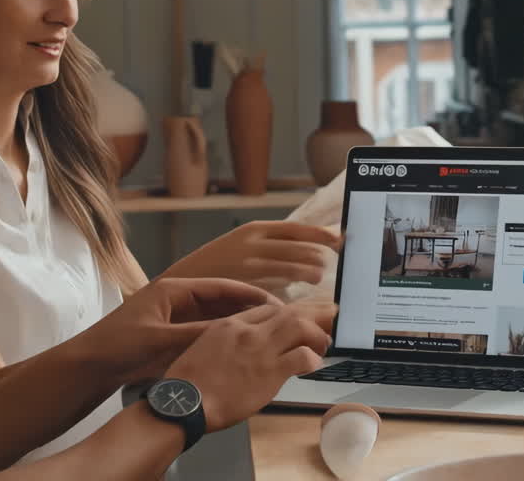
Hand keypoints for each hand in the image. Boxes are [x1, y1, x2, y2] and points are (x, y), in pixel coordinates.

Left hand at [75, 277, 279, 386]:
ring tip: (269, 334)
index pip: (221, 287)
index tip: (275, 303)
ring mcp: (176, 318)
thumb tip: (237, 333)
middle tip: (280, 320)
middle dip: (250, 310)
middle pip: (222, 301)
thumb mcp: (161, 340)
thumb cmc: (116, 347)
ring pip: (217, 319)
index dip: (250, 294)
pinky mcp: (173, 336)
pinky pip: (206, 335)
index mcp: (173, 290)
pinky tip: (243, 349)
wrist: (87, 368)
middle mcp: (178, 300)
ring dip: (240, 325)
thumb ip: (198, 335)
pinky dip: (225, 339)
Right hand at [164, 221, 342, 286]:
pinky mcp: (244, 286)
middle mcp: (253, 244)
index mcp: (254, 230)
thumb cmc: (220, 263)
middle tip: (331, 262)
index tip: (339, 238)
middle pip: (297, 248)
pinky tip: (297, 294)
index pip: (296, 229)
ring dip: (308, 272)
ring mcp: (248, 266)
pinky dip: (289, 290)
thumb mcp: (244, 244)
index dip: (320, 234)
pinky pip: (275, 288)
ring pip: (290, 268)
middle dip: (318, 255)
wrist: (184, 280)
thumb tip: (311, 244)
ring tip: (317, 277)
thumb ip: (272, 245)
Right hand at [165, 302, 336, 431]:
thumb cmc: (187, 384)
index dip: (287, 313)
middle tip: (327, 319)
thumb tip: (241, 351)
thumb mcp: (202, 349)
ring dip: (316, 334)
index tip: (297, 319)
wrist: (184, 402)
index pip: (267, 308)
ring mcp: (260, 350)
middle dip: (312, 314)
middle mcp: (248, 332)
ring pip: (300, 327)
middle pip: (289, 312)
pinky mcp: (270, 372)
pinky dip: (312, 359)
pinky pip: (302, 357)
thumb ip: (225, 343)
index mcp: (229, 324)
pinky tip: (314, 365)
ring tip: (323, 344)